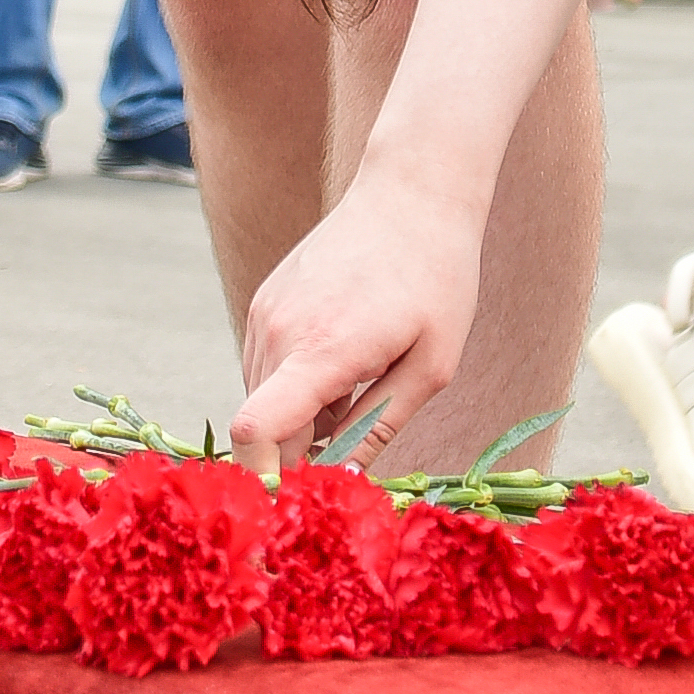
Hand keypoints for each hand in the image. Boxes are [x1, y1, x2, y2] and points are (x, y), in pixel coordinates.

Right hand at [226, 171, 490, 471]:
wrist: (411, 193)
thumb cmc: (437, 279)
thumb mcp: (431, 366)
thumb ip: (380, 426)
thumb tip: (343, 482)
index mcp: (322, 351)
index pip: (256, 430)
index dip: (266, 477)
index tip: (297, 500)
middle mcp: (278, 332)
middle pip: (264, 428)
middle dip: (300, 455)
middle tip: (358, 445)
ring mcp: (265, 314)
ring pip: (263, 399)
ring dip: (302, 418)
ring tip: (363, 385)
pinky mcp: (264, 302)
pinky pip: (266, 368)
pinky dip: (296, 385)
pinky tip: (344, 361)